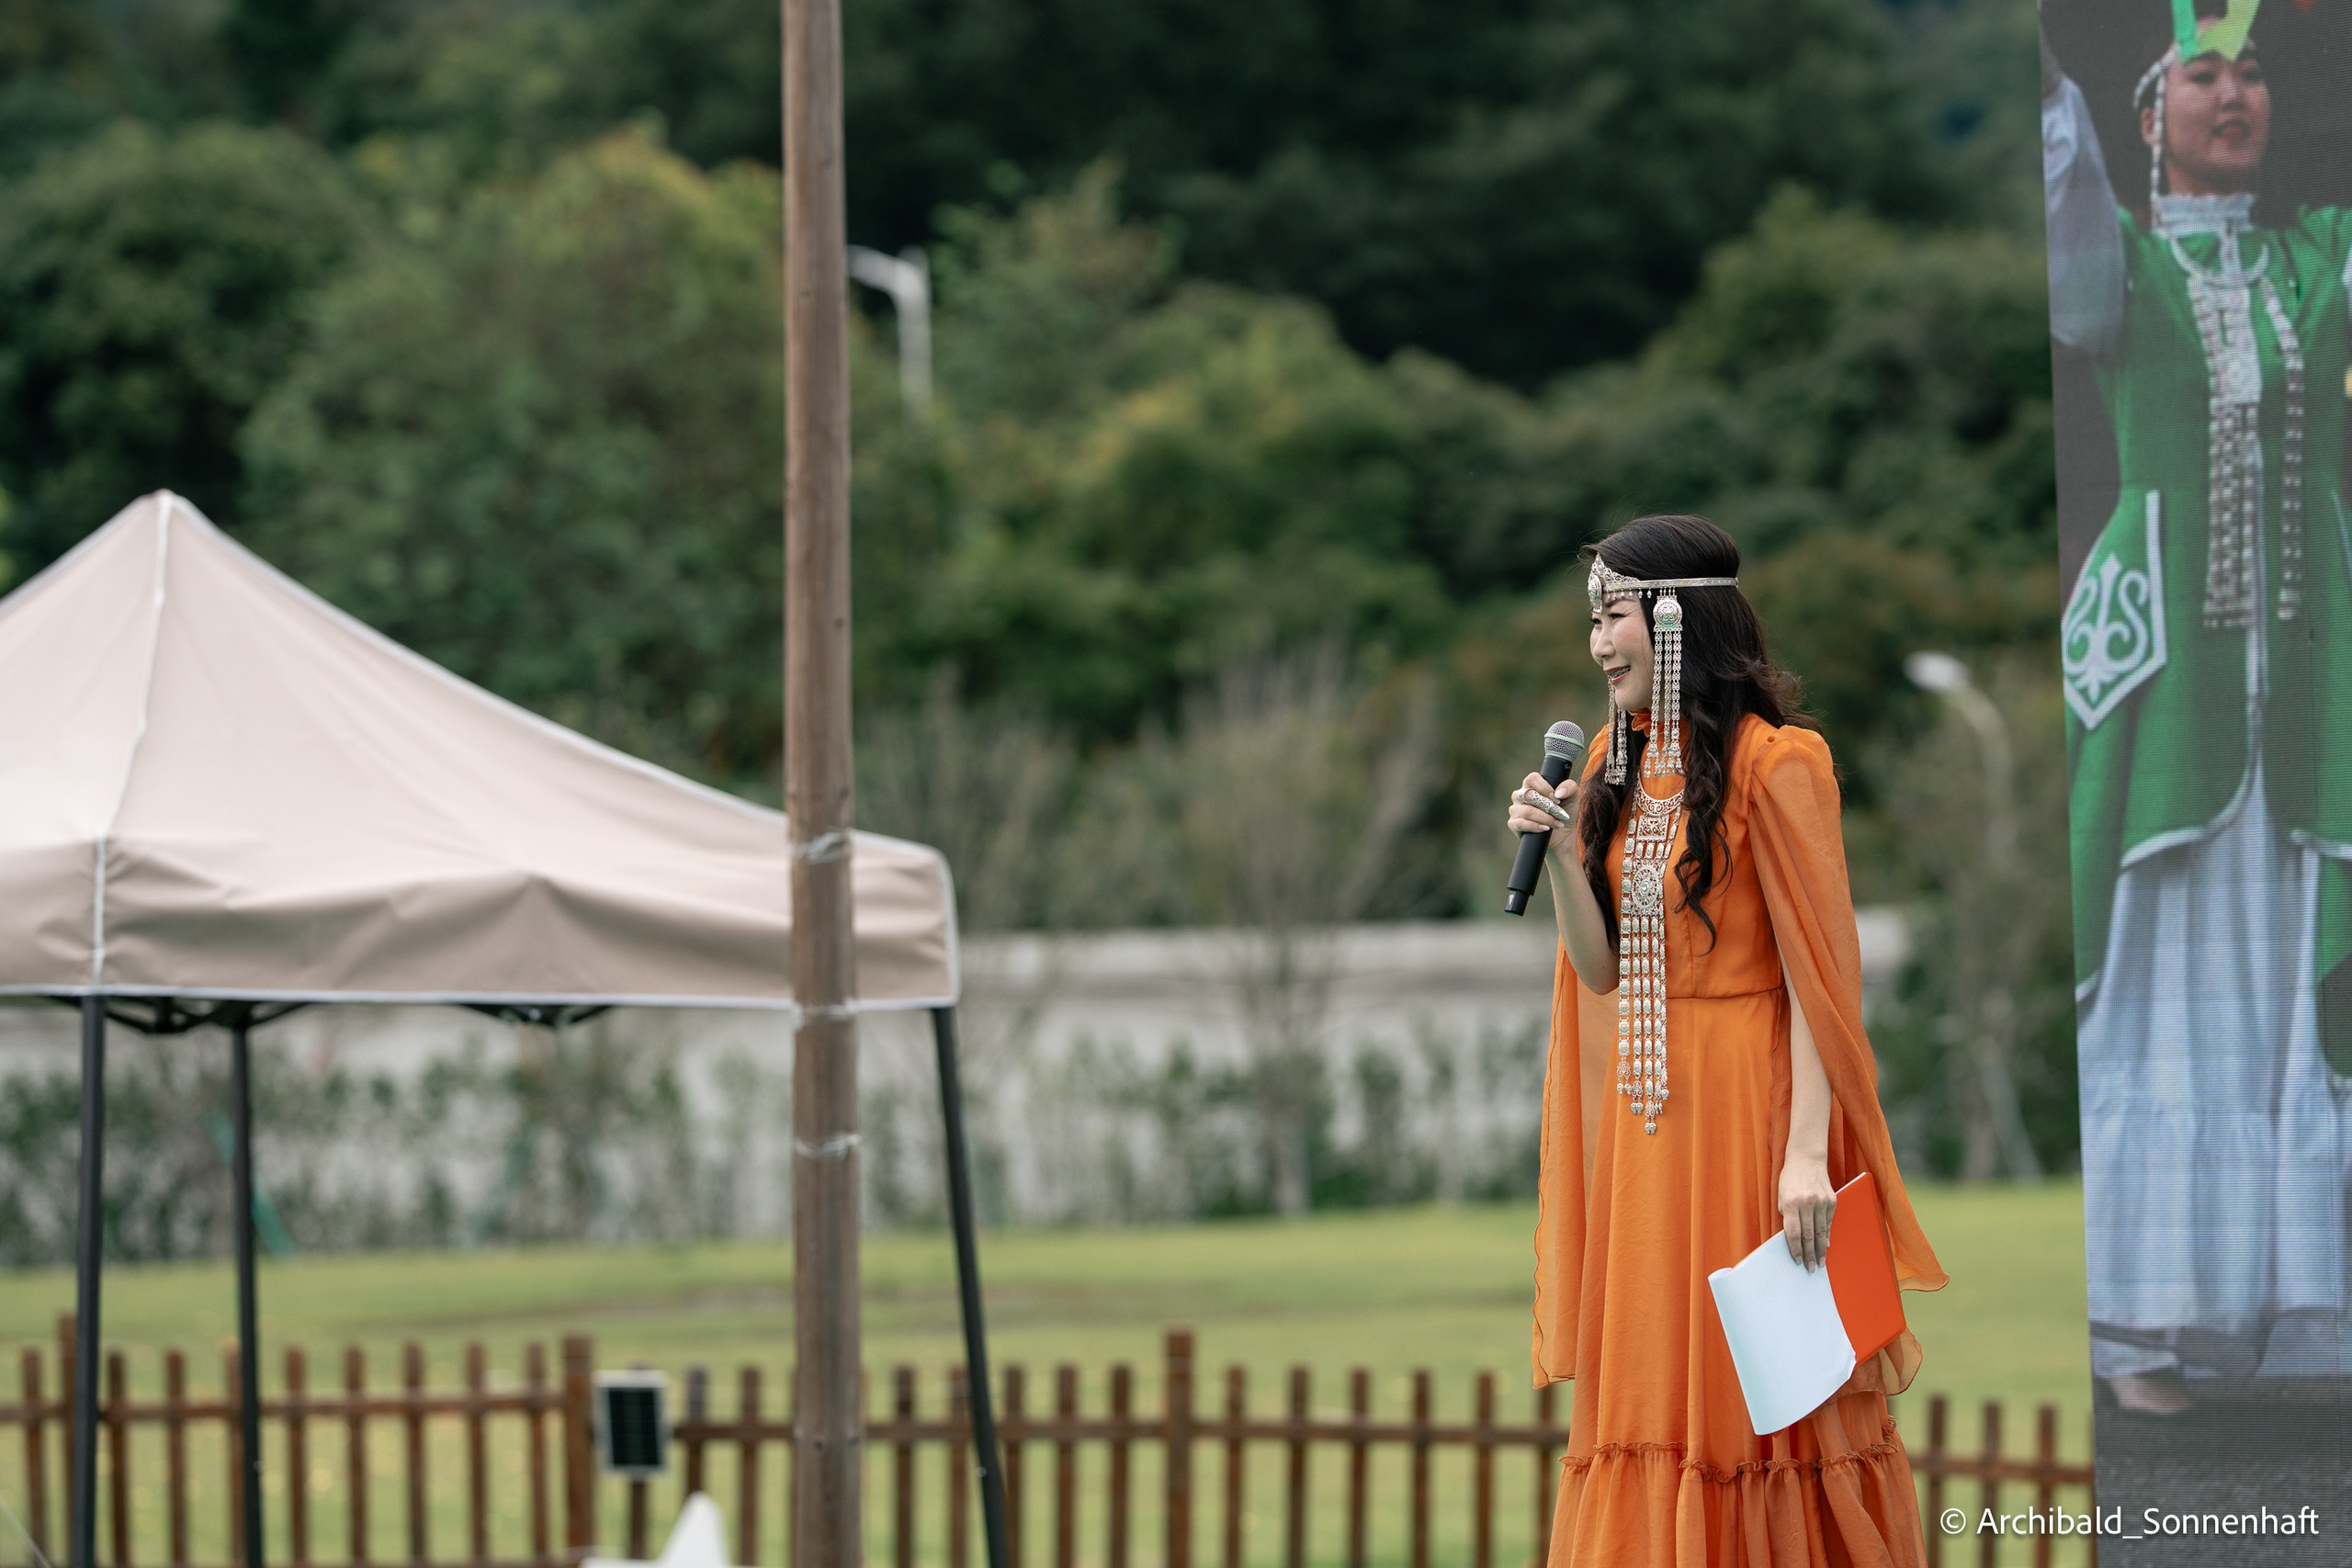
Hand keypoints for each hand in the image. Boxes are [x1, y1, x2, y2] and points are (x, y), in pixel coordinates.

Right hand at [1505, 770, 1578, 853]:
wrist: (1562, 835)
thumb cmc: (1565, 812)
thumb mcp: (1573, 797)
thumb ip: (1570, 787)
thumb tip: (1558, 792)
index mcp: (1532, 786)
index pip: (1532, 779)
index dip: (1544, 787)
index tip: (1556, 797)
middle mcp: (1521, 796)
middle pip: (1529, 795)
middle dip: (1547, 806)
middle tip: (1560, 813)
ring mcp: (1515, 810)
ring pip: (1527, 811)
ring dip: (1545, 818)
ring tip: (1557, 823)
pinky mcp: (1513, 824)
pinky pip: (1520, 823)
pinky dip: (1535, 826)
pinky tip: (1545, 828)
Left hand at [1778, 1153, 1835, 1271]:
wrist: (1807, 1160)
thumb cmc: (1789, 1179)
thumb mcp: (1781, 1196)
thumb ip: (1787, 1217)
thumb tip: (1795, 1239)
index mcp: (1791, 1202)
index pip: (1793, 1232)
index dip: (1796, 1249)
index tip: (1798, 1261)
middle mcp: (1807, 1202)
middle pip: (1809, 1235)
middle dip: (1809, 1254)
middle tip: (1811, 1268)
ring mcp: (1822, 1201)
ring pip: (1821, 1231)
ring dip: (1821, 1249)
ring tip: (1820, 1263)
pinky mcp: (1832, 1200)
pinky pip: (1829, 1222)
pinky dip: (1827, 1235)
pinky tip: (1826, 1246)